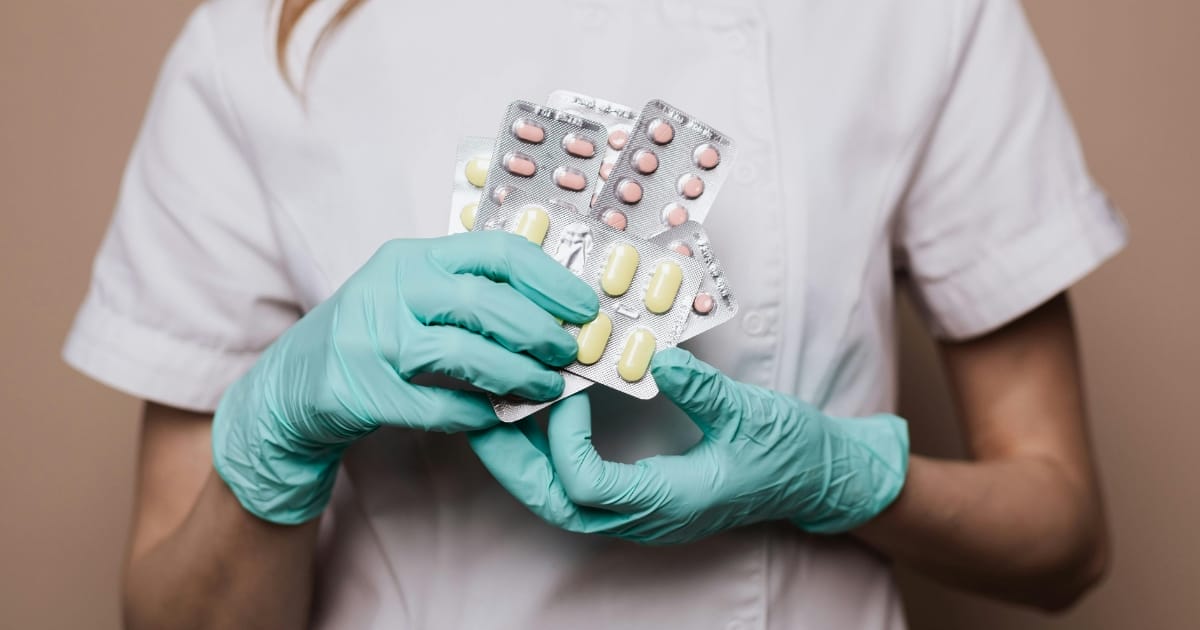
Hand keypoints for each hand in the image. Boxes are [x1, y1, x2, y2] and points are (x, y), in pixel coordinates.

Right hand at [213, 232, 598, 524]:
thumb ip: (467, 293)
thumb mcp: (411, 296)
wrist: (292, 387)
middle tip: (569, 353)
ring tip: (546, 389)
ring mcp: (372, 338)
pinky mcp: (361, 389)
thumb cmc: (371, 338)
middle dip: (540, 331)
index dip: (550, 279)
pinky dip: (474, 413)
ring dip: (517, 375)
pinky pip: (436, 404)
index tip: (585, 306)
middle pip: (485, 302)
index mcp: (413, 258)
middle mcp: (391, 288)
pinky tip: (495, 417)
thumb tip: (554, 310)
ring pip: (464, 353)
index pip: (495, 252)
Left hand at [469, 347, 907, 543]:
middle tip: (479, 410)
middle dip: (510, 459)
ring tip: (494, 410)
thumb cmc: (788, 451)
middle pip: (553, 503)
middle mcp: (643, 517)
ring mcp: (639, 513)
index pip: (585, 486)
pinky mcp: (639, 498)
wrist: (815, 480)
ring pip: (558, 500)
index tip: (567, 387)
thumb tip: (655, 358)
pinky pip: (576, 487)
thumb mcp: (753, 413)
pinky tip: (539, 416)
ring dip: (522, 458)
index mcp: (668, 501)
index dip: (562, 438)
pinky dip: (547, 455)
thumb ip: (705, 391)